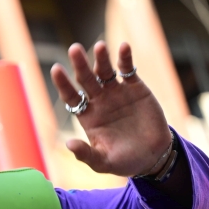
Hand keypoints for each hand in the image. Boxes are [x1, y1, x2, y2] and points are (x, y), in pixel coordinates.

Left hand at [51, 42, 170, 176]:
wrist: (152, 155)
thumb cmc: (124, 161)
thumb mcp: (103, 162)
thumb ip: (86, 154)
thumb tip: (68, 144)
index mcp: (87, 116)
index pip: (71, 97)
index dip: (63, 84)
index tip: (56, 69)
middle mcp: (99, 101)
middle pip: (86, 79)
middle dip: (80, 65)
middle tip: (74, 49)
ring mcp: (117, 93)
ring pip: (105, 71)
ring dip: (101, 58)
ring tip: (99, 46)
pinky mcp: (135, 88)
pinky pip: (128, 70)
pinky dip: (126, 58)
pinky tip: (123, 47)